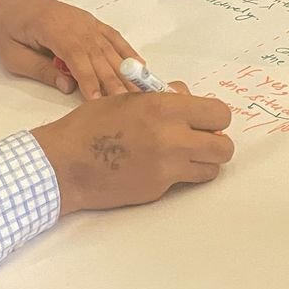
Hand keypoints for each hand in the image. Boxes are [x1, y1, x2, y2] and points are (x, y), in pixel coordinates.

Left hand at [0, 0, 140, 99]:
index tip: (99, 102)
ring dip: (126, 71)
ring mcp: (87, 22)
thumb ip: (41, 70)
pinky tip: (142, 66)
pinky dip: (129, 52)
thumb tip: (68, 87)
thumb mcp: (12, 55)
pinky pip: (114, 37)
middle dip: (114, 81)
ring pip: (110, 49)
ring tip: (141, 92)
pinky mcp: (92, 22)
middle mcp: (76, 24)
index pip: (77, 58)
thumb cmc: (8, 29)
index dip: (89, 80)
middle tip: (129, 105)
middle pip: (99, 56)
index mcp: (53, 30)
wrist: (12, 0)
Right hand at [31, 86, 234, 213]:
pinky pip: (183, 182)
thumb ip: (164, 97)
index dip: (215, 118)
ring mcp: (167, 169)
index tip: (205, 121)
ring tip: (182, 156)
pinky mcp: (158, 190)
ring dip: (202, 163)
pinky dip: (177, 176)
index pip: (219, 114)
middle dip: (216, 143)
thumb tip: (187, 97)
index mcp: (165, 109)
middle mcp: (173, 139)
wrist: (64, 164)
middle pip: (224, 147)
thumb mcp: (127, 98)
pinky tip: (154, 168)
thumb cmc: (91, 125)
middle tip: (200, 141)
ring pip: (211, 169)